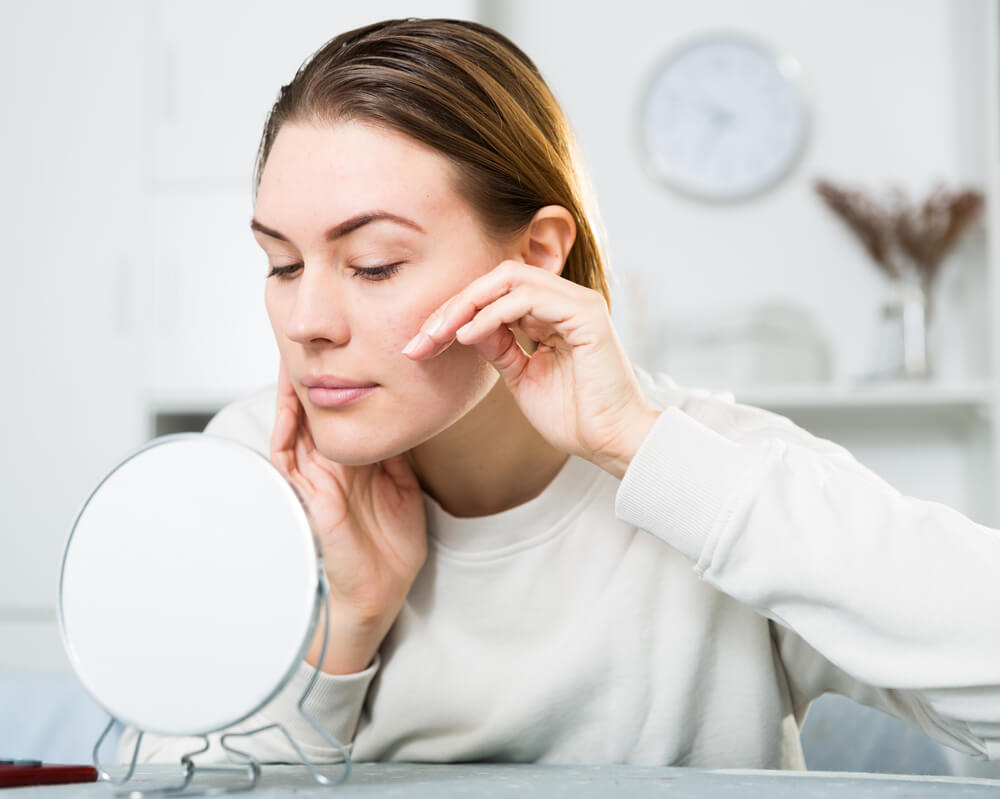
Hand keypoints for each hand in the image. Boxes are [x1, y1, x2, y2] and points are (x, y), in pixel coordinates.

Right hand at [270, 360, 427, 672]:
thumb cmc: (390, 546)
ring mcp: (314, 478)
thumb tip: (405, 415)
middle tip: (312, 338)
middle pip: (313, 409)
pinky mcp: (307, 496)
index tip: (347, 347)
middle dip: (311, 374)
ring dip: (293, 392)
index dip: (339, 380)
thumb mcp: (403, 487)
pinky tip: (291, 404)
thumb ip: (397, 453)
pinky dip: (286, 428)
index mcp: (352, 461)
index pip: (339, 410)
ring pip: (294, 424)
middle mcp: (328, 465)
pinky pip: (287, 455)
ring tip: (294, 356)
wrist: (379, 591)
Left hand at [402, 261, 660, 478]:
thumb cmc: (574, 417)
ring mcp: (578, 303)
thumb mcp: (521, 377)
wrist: (611, 443)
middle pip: (497, 277)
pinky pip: (528, 300)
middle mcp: (567, 301)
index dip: (455, 312)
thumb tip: (463, 326)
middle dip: (454, 304)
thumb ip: (498, 347)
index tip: (421, 343)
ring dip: (467, 304)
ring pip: (510, 279)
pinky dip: (492, 314)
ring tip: (439, 335)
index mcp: (553, 313)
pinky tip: (468, 336)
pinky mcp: (586, 314)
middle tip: (421, 336)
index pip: (495, 292)